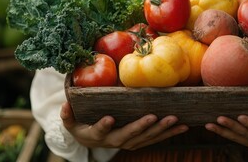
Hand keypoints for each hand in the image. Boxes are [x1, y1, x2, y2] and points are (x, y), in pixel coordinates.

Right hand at [60, 102, 188, 149]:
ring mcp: (130, 142)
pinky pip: (156, 138)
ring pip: (147, 138)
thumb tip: (64, 105)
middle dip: (143, 127)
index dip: (104, 126)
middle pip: (130, 136)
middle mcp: (115, 141)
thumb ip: (67, 115)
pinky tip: (183, 126)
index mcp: (98, 135)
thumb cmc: (82, 126)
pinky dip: (169, 133)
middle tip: (155, 117)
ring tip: (176, 121)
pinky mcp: (140, 141)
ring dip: (161, 130)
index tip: (109, 119)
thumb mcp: (71, 122)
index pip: (100, 131)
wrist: (92, 142)